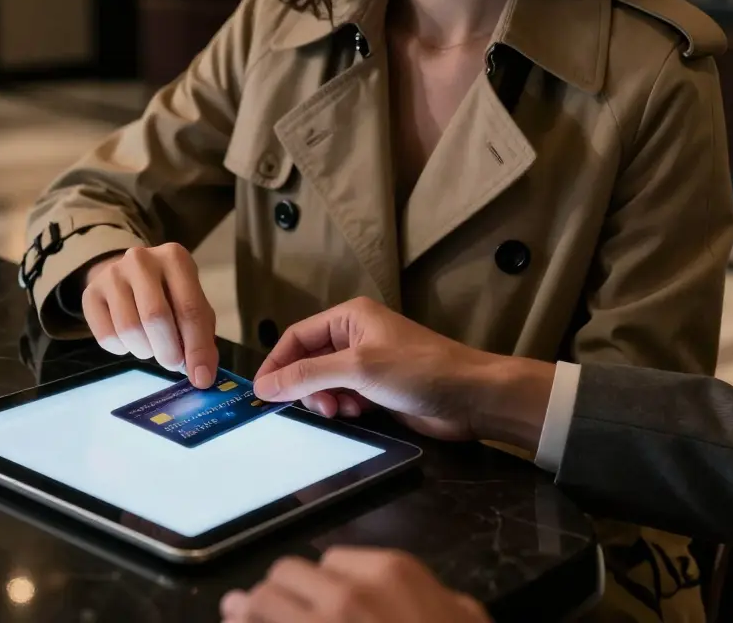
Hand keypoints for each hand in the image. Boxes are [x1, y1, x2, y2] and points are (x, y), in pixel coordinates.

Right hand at [82, 244, 218, 387]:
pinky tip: (130, 340)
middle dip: (168, 351)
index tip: (201, 378)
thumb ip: (201, 337)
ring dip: (145, 351)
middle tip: (172, 364)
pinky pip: (106, 336)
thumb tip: (202, 375)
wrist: (128, 277)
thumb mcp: (192, 307)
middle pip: (155, 317)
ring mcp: (112, 274)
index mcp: (175, 258)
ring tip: (151, 346)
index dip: (197, 348)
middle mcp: (141, 260)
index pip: (190, 308)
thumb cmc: (168, 295)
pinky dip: (122, 350)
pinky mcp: (90, 293)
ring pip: (129, 329)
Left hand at [220, 547, 491, 622]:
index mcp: (391, 574)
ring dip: (247, 613)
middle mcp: (346, 594)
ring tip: (237, 618)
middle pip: (286, 575)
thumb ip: (446, 602)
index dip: (323, 584)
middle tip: (274, 611)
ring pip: (257, 603)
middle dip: (280, 594)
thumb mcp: (467, 620)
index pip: (332, 561)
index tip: (321, 603)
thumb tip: (439, 599)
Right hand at [254, 298, 553, 447]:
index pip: (296, 336)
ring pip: (325, 383)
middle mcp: (355, 336)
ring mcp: (368, 363)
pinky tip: (357, 414)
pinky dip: (343, 408)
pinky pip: (344, 397)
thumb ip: (307, 375)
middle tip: (317, 407)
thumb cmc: (419, 371)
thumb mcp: (357, 369)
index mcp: (349, 317)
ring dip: (325, 400)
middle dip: (306, 386)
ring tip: (341, 410)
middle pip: (308, 361)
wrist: (472, 397)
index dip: (276, 363)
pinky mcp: (378, 389)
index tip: (261, 392)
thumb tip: (265, 386)